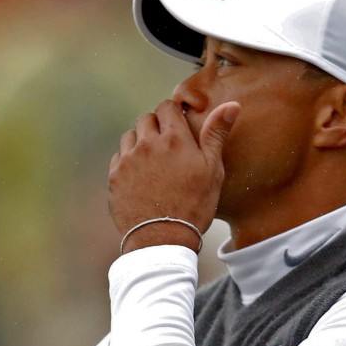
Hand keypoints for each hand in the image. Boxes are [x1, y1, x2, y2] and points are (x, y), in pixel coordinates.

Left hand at [108, 99, 239, 249]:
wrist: (162, 239)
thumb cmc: (192, 207)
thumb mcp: (212, 170)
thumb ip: (216, 134)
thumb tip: (232, 105)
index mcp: (174, 139)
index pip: (167, 107)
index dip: (173, 115)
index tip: (177, 126)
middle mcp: (147, 144)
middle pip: (146, 119)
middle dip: (155, 128)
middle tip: (166, 148)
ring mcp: (127, 160)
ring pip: (130, 137)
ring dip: (139, 143)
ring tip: (152, 163)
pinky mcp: (114, 177)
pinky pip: (118, 158)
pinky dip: (127, 162)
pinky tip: (139, 177)